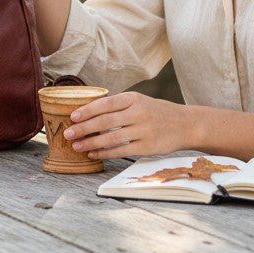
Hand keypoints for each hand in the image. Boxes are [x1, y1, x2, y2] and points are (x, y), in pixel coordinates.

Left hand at [64, 91, 193, 159]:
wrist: (185, 124)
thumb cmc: (156, 111)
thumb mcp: (139, 101)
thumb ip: (117, 105)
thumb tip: (87, 111)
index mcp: (133, 98)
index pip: (105, 104)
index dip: (87, 110)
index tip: (72, 116)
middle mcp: (138, 113)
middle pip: (105, 122)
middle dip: (84, 128)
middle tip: (68, 133)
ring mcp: (143, 131)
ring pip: (111, 138)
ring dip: (91, 143)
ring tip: (77, 146)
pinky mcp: (147, 147)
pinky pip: (121, 151)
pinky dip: (105, 153)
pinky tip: (93, 154)